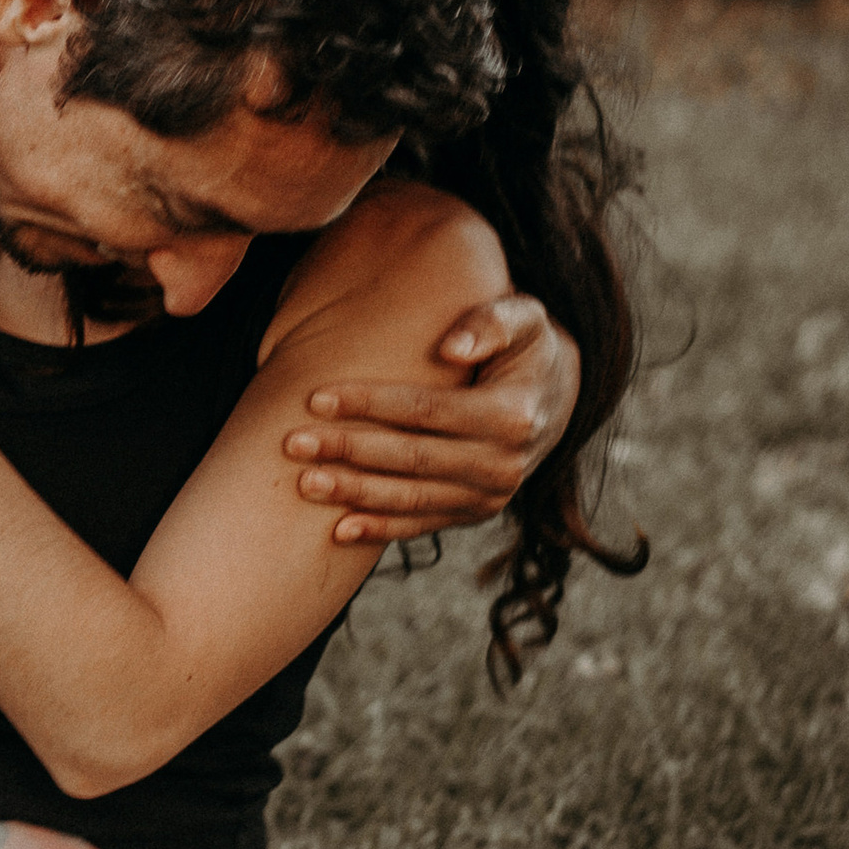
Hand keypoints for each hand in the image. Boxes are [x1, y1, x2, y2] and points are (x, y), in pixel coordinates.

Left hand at [284, 291, 579, 547]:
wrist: (556, 396)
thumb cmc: (526, 347)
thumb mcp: (524, 319)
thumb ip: (492, 322)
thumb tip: (451, 348)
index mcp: (511, 416)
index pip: (424, 411)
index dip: (368, 404)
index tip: (315, 397)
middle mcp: (504, 465)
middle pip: (410, 458)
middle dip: (346, 451)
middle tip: (291, 443)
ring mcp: (491, 496)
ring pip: (411, 498)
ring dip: (354, 493)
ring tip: (305, 484)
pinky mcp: (476, 513)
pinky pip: (423, 525)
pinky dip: (381, 528)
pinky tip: (339, 529)